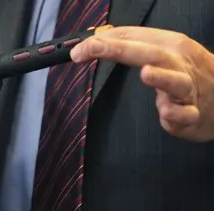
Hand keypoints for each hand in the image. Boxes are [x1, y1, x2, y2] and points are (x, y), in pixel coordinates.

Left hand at [70, 26, 213, 141]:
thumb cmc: (185, 75)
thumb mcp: (161, 53)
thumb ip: (129, 45)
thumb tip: (95, 38)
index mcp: (169, 45)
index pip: (134, 36)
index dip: (103, 41)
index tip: (76, 51)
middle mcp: (180, 64)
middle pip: (151, 53)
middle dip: (120, 49)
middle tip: (93, 48)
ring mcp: (188, 90)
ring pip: (177, 82)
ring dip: (162, 78)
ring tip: (146, 73)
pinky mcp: (193, 114)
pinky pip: (186, 114)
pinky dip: (178, 113)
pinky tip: (167, 113)